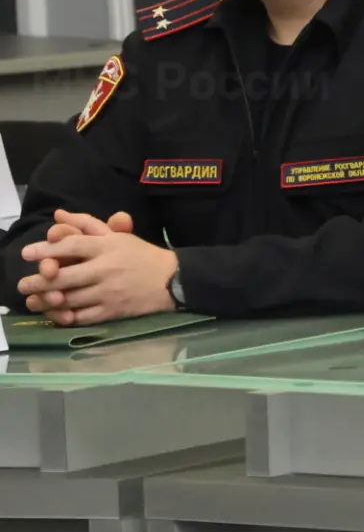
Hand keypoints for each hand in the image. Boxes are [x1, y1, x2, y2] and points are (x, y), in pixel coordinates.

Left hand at [18, 210, 175, 325]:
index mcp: (108, 246)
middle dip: (39, 281)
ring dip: (47, 300)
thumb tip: (59, 215)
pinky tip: (56, 314)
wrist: (172, 280)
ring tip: (33, 300)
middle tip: (22, 284)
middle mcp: (107, 268)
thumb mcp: (117, 236)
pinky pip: (82, 316)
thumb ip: (87, 224)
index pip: (73, 246)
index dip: (47, 249)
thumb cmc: (141, 255)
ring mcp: (109, 292)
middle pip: (65, 275)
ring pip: (70, 298)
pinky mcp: (113, 311)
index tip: (27, 253)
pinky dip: (65, 317)